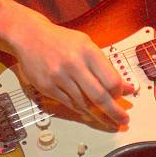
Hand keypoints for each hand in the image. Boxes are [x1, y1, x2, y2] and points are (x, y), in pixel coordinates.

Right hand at [9, 11, 129, 127]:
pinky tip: (89, 113)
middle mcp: (73, 63)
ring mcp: (59, 76)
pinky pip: (69, 104)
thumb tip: (125, 86)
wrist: (30, 36)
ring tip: (108, 120)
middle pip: (99, 96)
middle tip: (123, 120)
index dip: (119, 92)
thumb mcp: (85, 44)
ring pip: (84, 104)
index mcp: (87, 50)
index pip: (110, 79)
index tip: (122, 95)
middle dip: (114, 112)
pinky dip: (81, 110)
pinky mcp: (47, 87)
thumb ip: (104, 65)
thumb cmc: (61, 40)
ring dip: (98, 115)